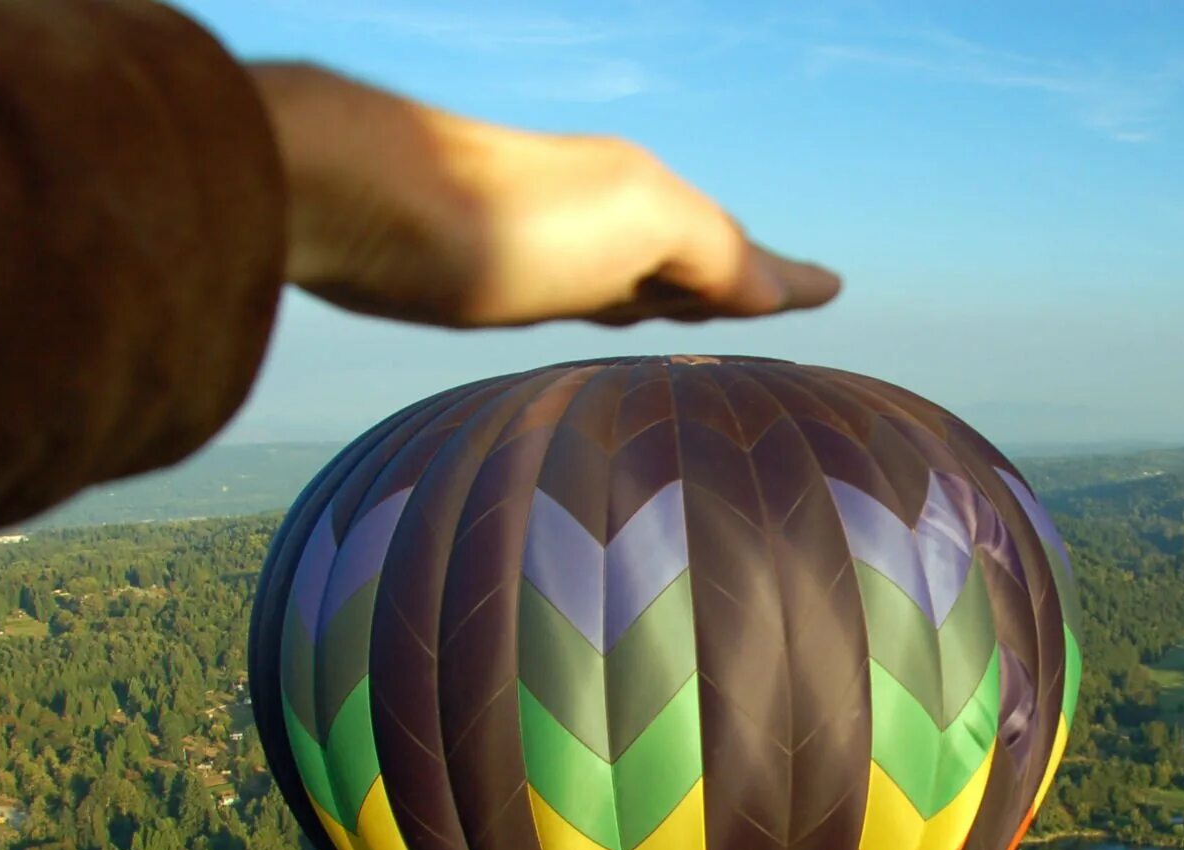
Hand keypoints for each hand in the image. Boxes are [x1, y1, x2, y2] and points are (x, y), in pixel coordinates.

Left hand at [248, 63, 839, 328]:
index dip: (783, 278)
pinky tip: (594, 313)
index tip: (831, 290)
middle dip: (733, 280)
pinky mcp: (481, 274)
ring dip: (671, 295)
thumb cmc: (501, 218)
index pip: (738, 253)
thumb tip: (772, 285)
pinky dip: (610, 305)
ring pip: (631, 275)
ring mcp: (541, 244)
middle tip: (776, 300)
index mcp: (644, 200)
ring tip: (703, 316)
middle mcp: (598, 216)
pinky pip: (576, 294)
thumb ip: (711, 250)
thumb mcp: (635, 223)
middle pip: (688, 258)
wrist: (351, 199)